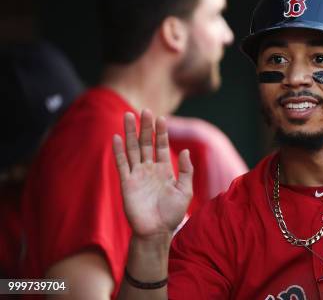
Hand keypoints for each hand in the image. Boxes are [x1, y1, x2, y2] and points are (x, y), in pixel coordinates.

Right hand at [113, 110, 192, 239]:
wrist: (156, 232)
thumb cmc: (172, 213)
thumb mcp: (185, 190)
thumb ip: (186, 170)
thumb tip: (185, 151)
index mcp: (164, 170)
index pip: (161, 146)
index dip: (161, 132)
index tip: (161, 118)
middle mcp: (149, 169)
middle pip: (146, 143)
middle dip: (146, 127)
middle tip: (145, 110)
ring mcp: (137, 175)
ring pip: (133, 149)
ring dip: (131, 133)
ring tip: (128, 115)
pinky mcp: (127, 183)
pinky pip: (121, 164)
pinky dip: (119, 151)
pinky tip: (117, 137)